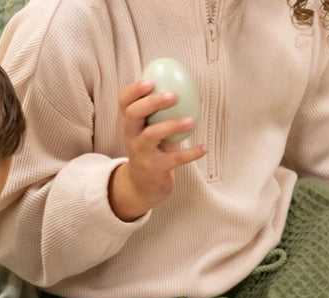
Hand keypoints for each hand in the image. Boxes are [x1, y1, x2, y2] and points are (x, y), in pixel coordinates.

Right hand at [109, 79, 206, 221]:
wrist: (144, 185)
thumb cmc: (153, 151)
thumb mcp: (155, 131)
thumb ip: (168, 114)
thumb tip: (197, 95)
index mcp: (131, 124)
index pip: (124, 102)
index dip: (134, 90)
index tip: (150, 81)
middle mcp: (132, 137)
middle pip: (133, 114)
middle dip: (151, 102)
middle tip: (173, 95)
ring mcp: (141, 154)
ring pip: (152, 135)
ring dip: (172, 125)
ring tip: (191, 121)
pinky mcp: (154, 169)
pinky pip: (174, 159)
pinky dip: (190, 153)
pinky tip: (204, 148)